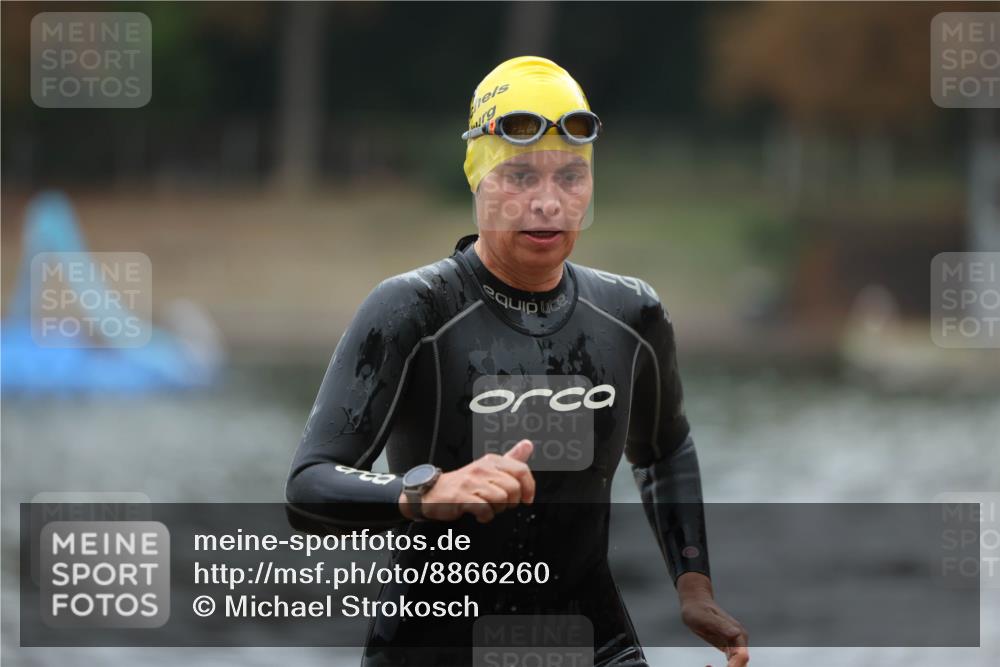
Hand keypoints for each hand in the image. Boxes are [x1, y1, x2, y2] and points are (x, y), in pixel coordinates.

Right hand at [399, 440, 535, 522]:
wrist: (432, 492)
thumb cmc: (463, 483)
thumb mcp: (488, 467)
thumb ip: (510, 458)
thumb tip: (528, 445)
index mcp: (492, 461)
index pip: (521, 471)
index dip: (529, 488)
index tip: (527, 499)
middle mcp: (482, 469)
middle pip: (513, 489)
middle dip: (510, 503)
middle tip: (500, 505)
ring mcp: (471, 482)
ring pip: (501, 499)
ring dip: (497, 510)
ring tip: (488, 508)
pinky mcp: (462, 496)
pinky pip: (485, 509)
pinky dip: (485, 516)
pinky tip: (480, 515)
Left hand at [677, 573, 748, 666]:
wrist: (695, 604)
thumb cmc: (698, 609)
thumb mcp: (705, 617)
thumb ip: (721, 625)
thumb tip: (736, 633)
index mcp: (738, 633)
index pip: (742, 656)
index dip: (735, 666)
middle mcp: (739, 640)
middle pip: (741, 662)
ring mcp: (735, 644)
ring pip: (737, 663)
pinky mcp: (728, 647)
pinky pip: (731, 662)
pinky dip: (726, 666)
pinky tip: (710, 666)